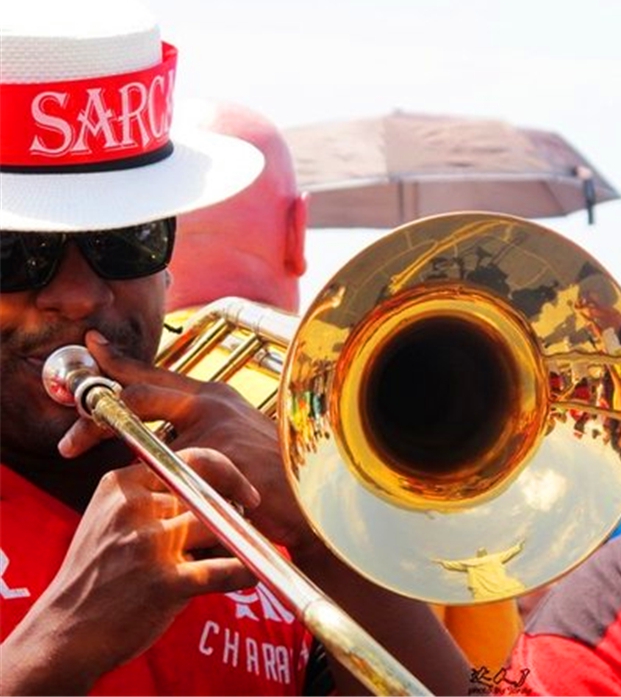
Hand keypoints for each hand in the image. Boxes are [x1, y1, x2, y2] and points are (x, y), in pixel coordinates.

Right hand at [1, 449, 257, 693]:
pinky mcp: (163, 582)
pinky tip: (253, 575)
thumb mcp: (112, 521)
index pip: (191, 461)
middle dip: (229, 516)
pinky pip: (225, 568)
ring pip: (219, 527)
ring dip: (234, 544)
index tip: (246, 493)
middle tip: (239, 533)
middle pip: (209, 496)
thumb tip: (224, 495)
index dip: (227, 474)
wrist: (64, 633)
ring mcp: (148, 544)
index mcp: (121, 485)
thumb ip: (156, 500)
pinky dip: (246, 572)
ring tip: (234, 558)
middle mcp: (133, 508)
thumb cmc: (98, 576)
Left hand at [58, 330, 317, 551]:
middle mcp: (212, 403)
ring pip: (151, 449)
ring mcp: (215, 429)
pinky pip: (174, 481)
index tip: (91, 346)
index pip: (154, 373)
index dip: (117, 361)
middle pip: (136, 398)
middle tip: (68, 443)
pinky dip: (173, 500)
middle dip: (94, 418)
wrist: (316, 500)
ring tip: (169, 499)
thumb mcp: (233, 442)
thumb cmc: (273, 478)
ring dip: (148, 477)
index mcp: (213, 396)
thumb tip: (150, 440)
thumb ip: (193, 433)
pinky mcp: (218, 459)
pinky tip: (201, 512)